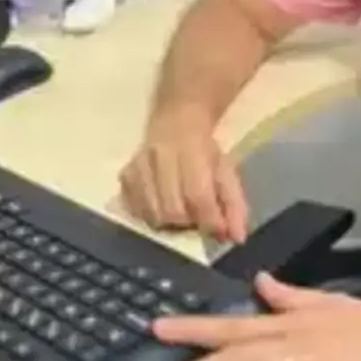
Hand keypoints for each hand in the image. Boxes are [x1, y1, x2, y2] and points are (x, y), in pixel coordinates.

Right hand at [117, 102, 247, 241]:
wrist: (176, 122)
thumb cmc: (206, 150)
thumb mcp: (227, 171)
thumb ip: (234, 205)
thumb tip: (237, 238)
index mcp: (190, 148)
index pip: (198, 195)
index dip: (210, 220)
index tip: (221, 232)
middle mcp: (159, 156)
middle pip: (172, 210)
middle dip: (190, 224)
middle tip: (199, 220)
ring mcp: (137, 167)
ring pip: (151, 215)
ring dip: (170, 224)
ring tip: (182, 214)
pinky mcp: (124, 177)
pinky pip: (134, 211)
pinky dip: (150, 217)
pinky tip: (162, 208)